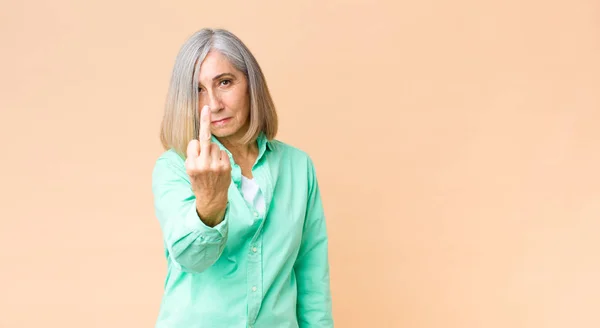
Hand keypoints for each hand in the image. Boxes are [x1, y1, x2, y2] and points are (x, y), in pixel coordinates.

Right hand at [185, 105, 231, 225]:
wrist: (211, 199)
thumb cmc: (199, 181)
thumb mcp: (190, 170)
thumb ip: (193, 155)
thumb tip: (199, 139)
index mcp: (191, 165)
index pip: (193, 143)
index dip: (195, 147)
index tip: (196, 142)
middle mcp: (203, 165)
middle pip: (204, 138)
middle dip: (205, 122)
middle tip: (206, 108)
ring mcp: (216, 166)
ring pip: (214, 145)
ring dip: (212, 150)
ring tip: (211, 164)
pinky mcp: (226, 166)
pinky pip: (222, 152)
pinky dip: (220, 156)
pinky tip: (218, 166)